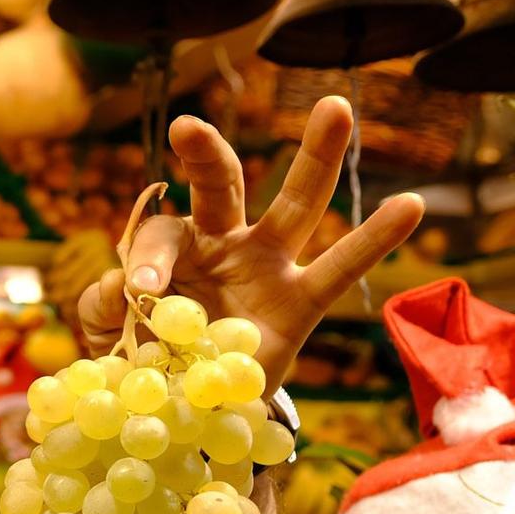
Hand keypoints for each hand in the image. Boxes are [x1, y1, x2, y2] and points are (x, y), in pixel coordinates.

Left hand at [77, 97, 424, 388]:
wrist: (190, 406)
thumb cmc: (148, 357)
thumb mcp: (110, 335)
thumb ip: (103, 307)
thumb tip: (121, 283)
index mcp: (172, 248)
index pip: (160, 234)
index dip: (148, 260)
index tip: (142, 294)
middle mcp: (222, 243)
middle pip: (222, 186)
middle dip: (207, 155)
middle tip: (187, 127)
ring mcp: (267, 267)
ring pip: (295, 205)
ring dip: (316, 157)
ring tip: (336, 107)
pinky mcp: (300, 303)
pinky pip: (341, 269)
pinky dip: (375, 238)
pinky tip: (411, 204)